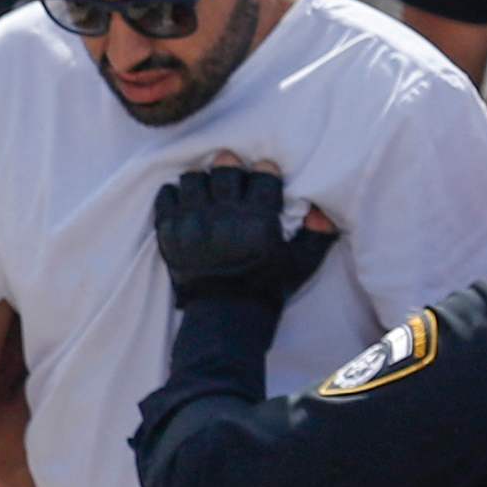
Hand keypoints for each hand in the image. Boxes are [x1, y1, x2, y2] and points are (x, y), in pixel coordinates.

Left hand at [153, 157, 339, 308]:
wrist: (226, 318)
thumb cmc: (268, 287)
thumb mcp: (302, 264)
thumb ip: (318, 234)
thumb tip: (321, 210)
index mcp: (258, 222)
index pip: (262, 176)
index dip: (265, 171)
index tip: (264, 174)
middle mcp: (223, 218)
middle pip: (224, 169)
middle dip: (232, 168)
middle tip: (234, 175)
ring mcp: (193, 224)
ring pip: (193, 178)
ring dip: (204, 181)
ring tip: (209, 192)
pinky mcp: (169, 233)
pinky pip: (166, 195)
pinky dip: (176, 195)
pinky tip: (188, 203)